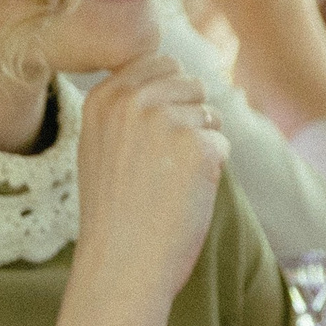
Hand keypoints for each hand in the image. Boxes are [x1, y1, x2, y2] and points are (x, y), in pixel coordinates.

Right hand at [50, 56, 227, 325]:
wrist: (122, 262)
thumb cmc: (116, 211)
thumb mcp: (104, 146)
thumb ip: (131, 109)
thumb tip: (179, 77)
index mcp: (103, 97)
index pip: (159, 62)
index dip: (171, 99)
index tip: (155, 139)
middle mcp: (131, 100)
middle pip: (190, 82)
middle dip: (191, 117)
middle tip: (166, 163)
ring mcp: (164, 120)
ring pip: (210, 114)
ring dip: (202, 146)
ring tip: (169, 181)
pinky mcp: (196, 145)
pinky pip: (223, 145)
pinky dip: (213, 171)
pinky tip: (183, 194)